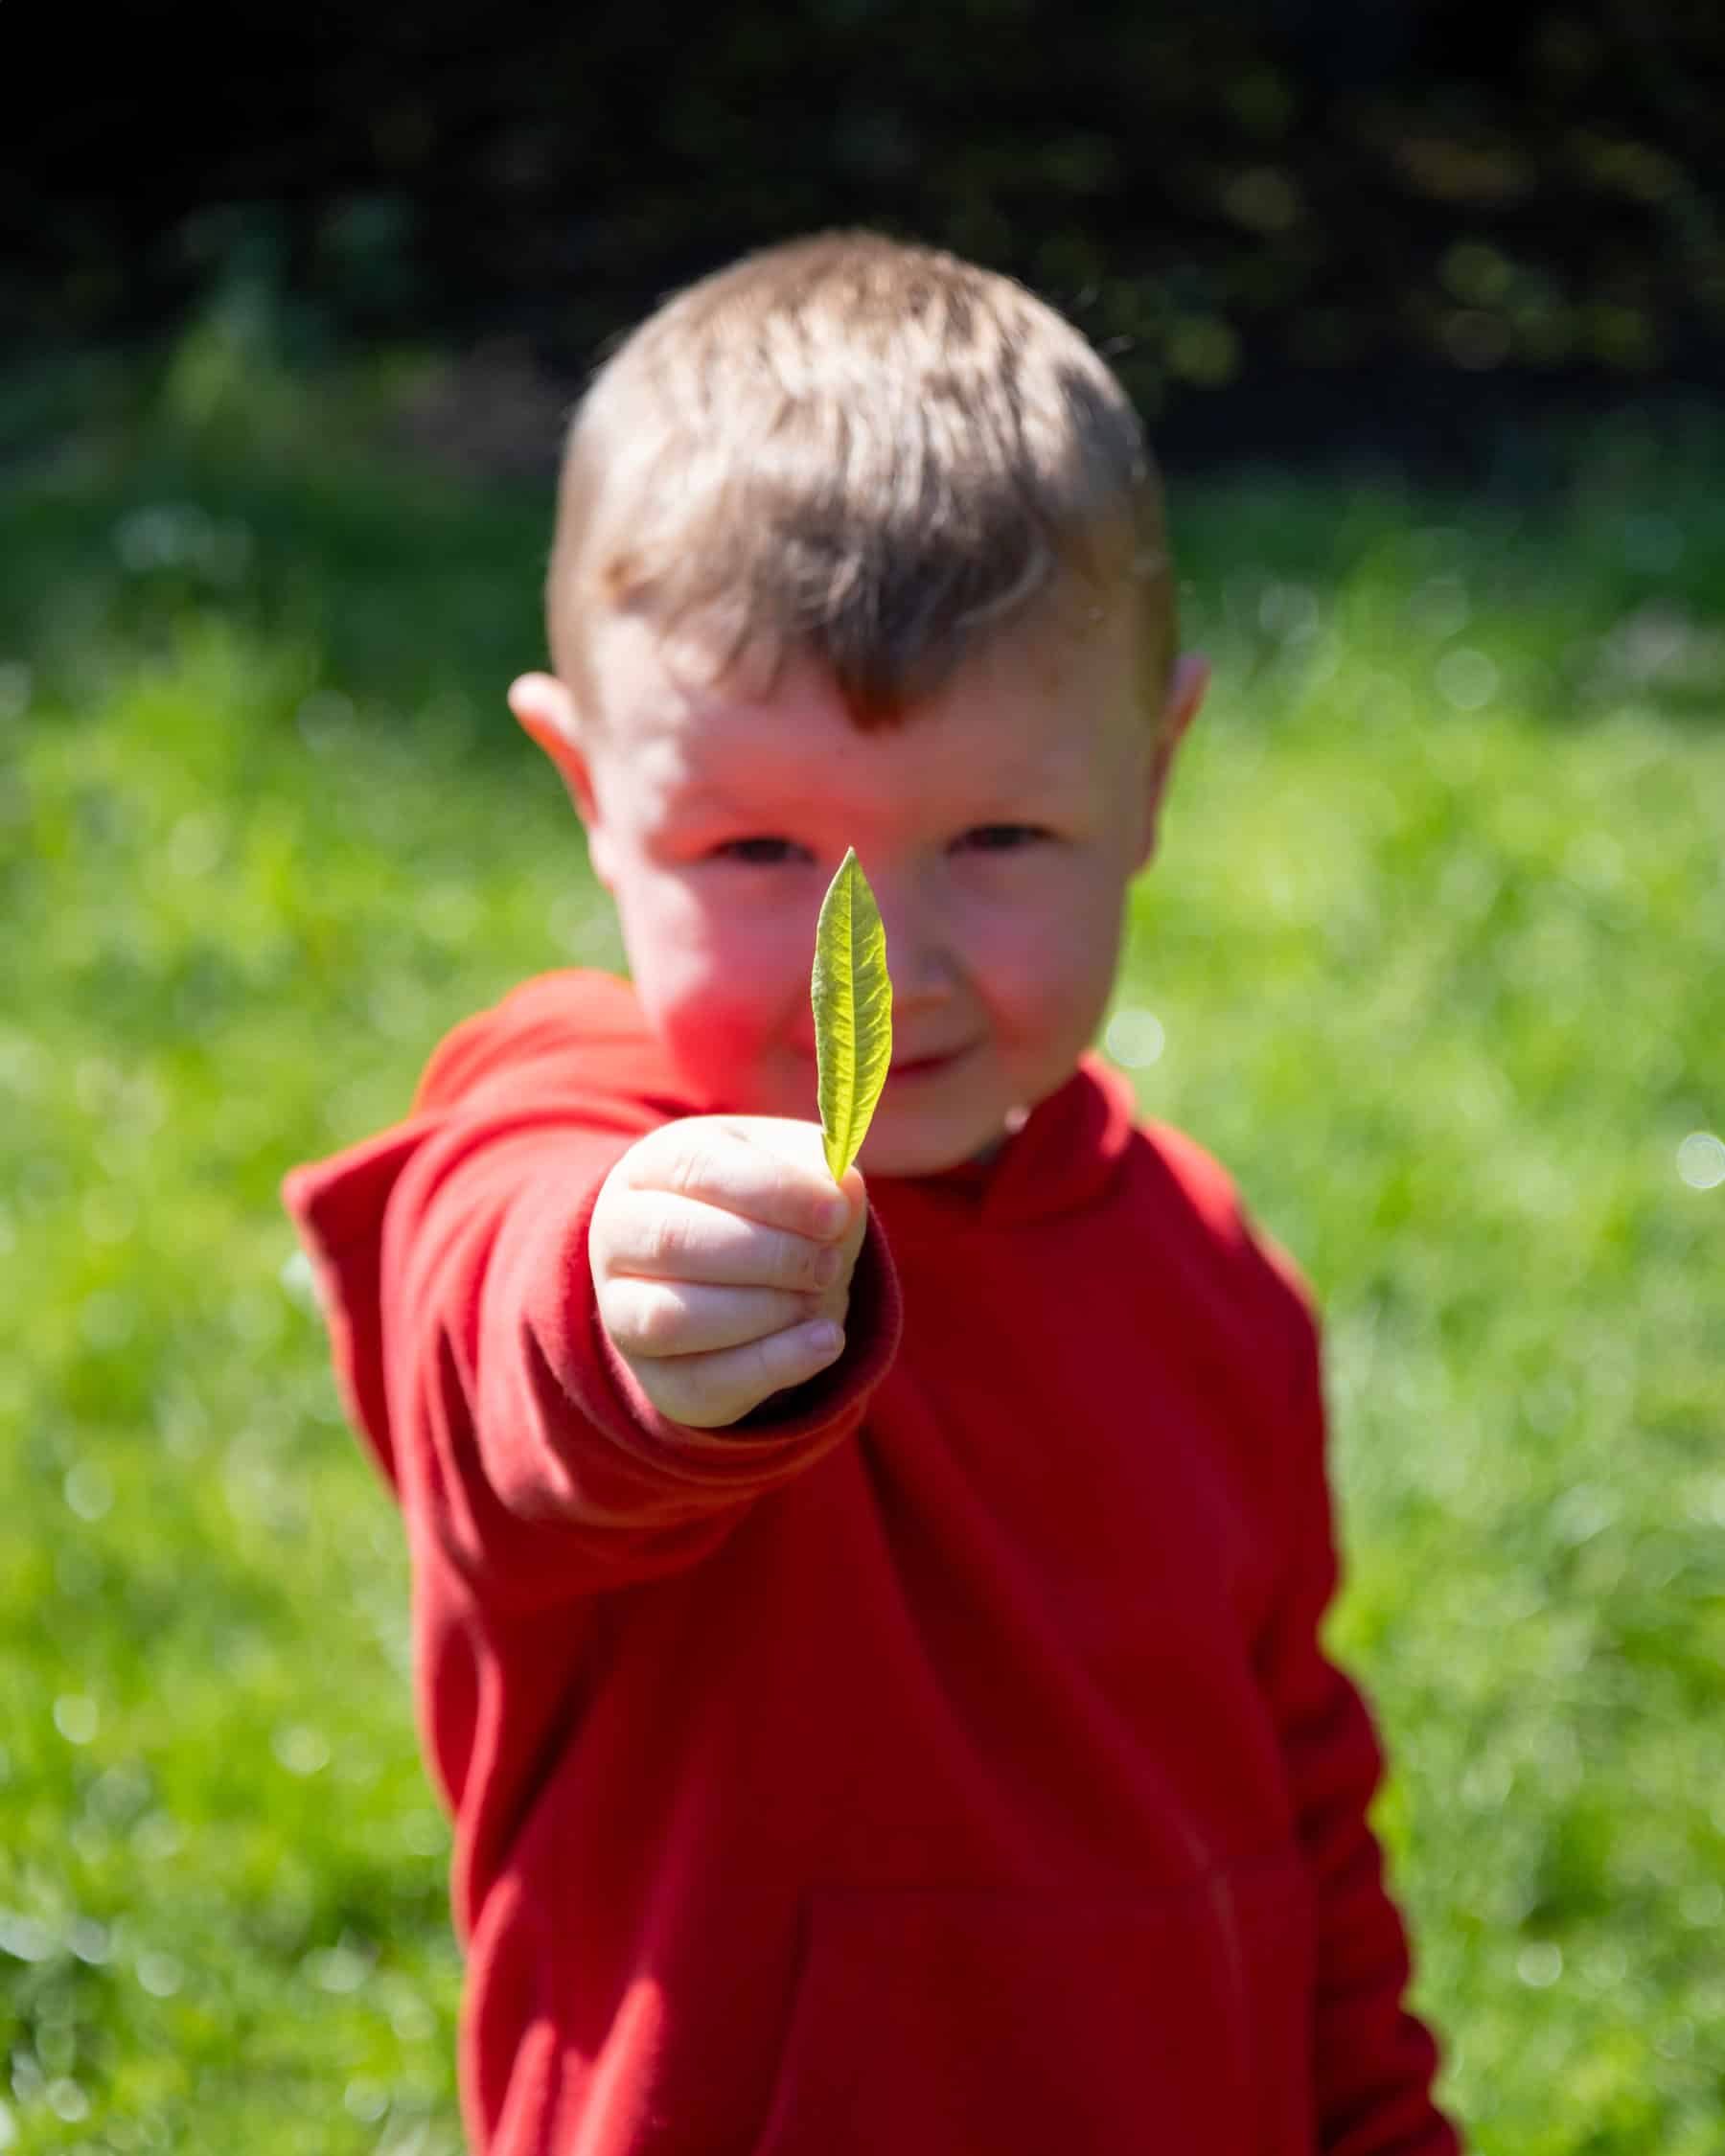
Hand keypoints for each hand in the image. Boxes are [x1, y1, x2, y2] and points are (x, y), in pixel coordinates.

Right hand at [590, 1117, 867, 1428]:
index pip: (698, 1167)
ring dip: (763, 1311)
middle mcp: (620, 1234)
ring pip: (671, 1319)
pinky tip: (826, 1341)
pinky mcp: (658, 1377)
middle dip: (768, 1256)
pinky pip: (702, 1383)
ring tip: (819, 1299)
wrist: (750, 1278)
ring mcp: (623, 1311)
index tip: (835, 1214)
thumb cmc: (769, 1207)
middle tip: (829, 1265)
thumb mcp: (799, 1171)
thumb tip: (844, 1188)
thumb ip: (824, 1171)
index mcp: (654, 1165)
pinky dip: (773, 1364)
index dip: (772, 1191)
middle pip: (673, 1241)